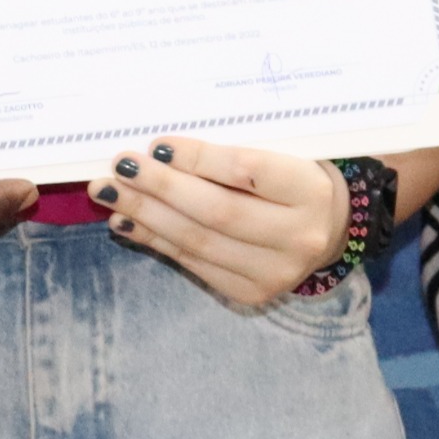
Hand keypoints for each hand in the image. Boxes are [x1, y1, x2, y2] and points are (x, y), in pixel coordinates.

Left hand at [90, 139, 345, 308]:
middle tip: (119, 167)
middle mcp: (298, 236)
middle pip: (217, 211)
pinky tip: (127, 221)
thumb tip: (162, 150)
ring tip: (109, 193)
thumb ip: (232, 149)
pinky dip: (156, 241)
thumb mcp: (281, 152)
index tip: (157, 145)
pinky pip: (194, 264)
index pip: (246, 171)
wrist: (329, 229)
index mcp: (309, 189)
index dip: (197, 159)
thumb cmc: (292, 178)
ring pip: (199, 242)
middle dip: (161, 188)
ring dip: (147, 215)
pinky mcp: (251, 293)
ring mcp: (275, 271)